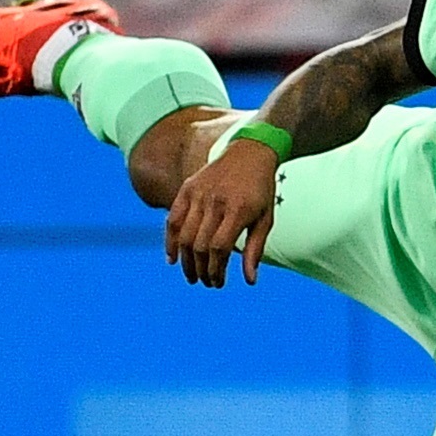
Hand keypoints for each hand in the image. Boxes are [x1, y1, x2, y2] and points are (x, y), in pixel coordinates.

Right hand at [164, 136, 280, 287]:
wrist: (249, 152)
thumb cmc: (260, 190)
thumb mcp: (265, 219)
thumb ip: (255, 250)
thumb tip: (249, 281)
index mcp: (237, 210)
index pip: (219, 247)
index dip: (216, 269)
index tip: (218, 282)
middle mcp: (215, 201)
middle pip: (199, 245)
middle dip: (201, 270)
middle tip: (206, 282)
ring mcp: (198, 194)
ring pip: (184, 235)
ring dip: (185, 261)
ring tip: (192, 276)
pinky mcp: (187, 188)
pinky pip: (172, 219)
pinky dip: (169, 241)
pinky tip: (172, 258)